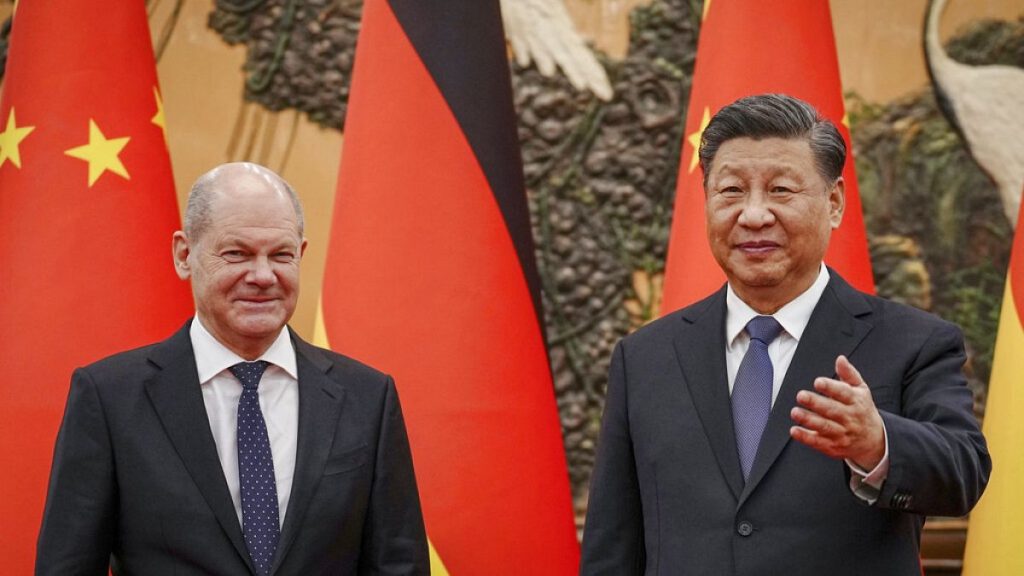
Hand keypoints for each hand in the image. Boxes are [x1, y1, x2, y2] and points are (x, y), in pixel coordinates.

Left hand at [790, 355, 884, 469]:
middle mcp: (850, 418)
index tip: (818, 382)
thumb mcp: (861, 390)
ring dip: (809, 420)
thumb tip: (840, 358)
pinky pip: (819, 443)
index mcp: (857, 402)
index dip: (831, 387)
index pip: (844, 394)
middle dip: (816, 403)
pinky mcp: (834, 447)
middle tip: (801, 395)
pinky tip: (794, 430)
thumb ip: (849, 374)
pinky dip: (806, 437)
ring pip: (825, 427)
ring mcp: (842, 434)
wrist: (874, 440)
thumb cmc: (863, 409)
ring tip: (795, 412)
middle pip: (833, 410)